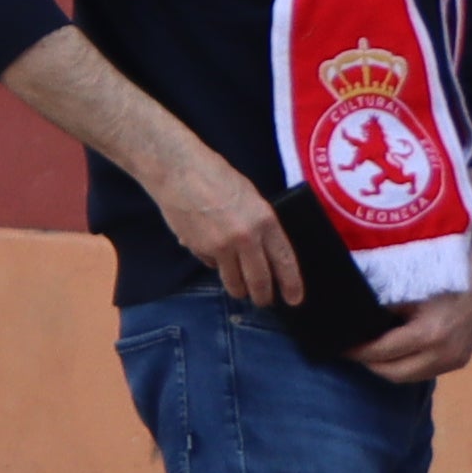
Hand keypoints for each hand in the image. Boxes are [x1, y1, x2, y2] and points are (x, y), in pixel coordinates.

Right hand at [152, 153, 307, 310]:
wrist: (177, 170)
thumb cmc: (215, 175)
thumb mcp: (249, 197)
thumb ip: (259, 224)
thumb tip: (263, 249)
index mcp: (265, 221)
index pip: (284, 261)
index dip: (291, 284)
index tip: (294, 299)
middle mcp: (245, 238)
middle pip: (259, 280)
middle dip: (262, 296)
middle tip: (263, 302)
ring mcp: (220, 247)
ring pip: (234, 281)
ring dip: (238, 289)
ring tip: (240, 291)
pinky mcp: (198, 249)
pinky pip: (211, 265)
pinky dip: (214, 265)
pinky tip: (212, 254)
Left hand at [348, 273, 471, 385]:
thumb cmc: (443, 274)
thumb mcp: (407, 288)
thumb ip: (380, 308)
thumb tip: (351, 320)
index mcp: (429, 335)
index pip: (381, 353)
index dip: (357, 351)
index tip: (338, 346)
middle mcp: (444, 355)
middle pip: (393, 373)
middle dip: (369, 364)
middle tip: (351, 350)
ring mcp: (455, 361)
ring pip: (409, 377)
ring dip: (387, 367)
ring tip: (369, 352)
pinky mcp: (460, 360)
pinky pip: (424, 371)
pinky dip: (406, 365)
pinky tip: (393, 352)